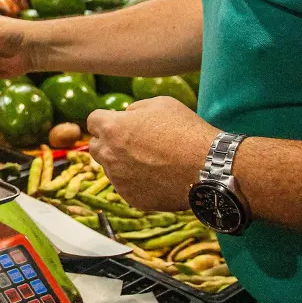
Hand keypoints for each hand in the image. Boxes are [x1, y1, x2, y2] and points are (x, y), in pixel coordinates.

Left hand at [86, 96, 217, 212]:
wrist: (208, 167)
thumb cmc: (185, 131)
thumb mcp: (160, 104)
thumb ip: (135, 108)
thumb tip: (125, 115)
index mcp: (112, 128)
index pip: (93, 120)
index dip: (105, 120)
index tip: (116, 123)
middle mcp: (109, 154)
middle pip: (95, 146)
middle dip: (108, 142)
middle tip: (131, 142)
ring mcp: (118, 179)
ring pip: (110, 169)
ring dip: (122, 163)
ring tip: (151, 161)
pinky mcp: (131, 198)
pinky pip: (126, 187)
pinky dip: (136, 182)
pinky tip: (157, 177)